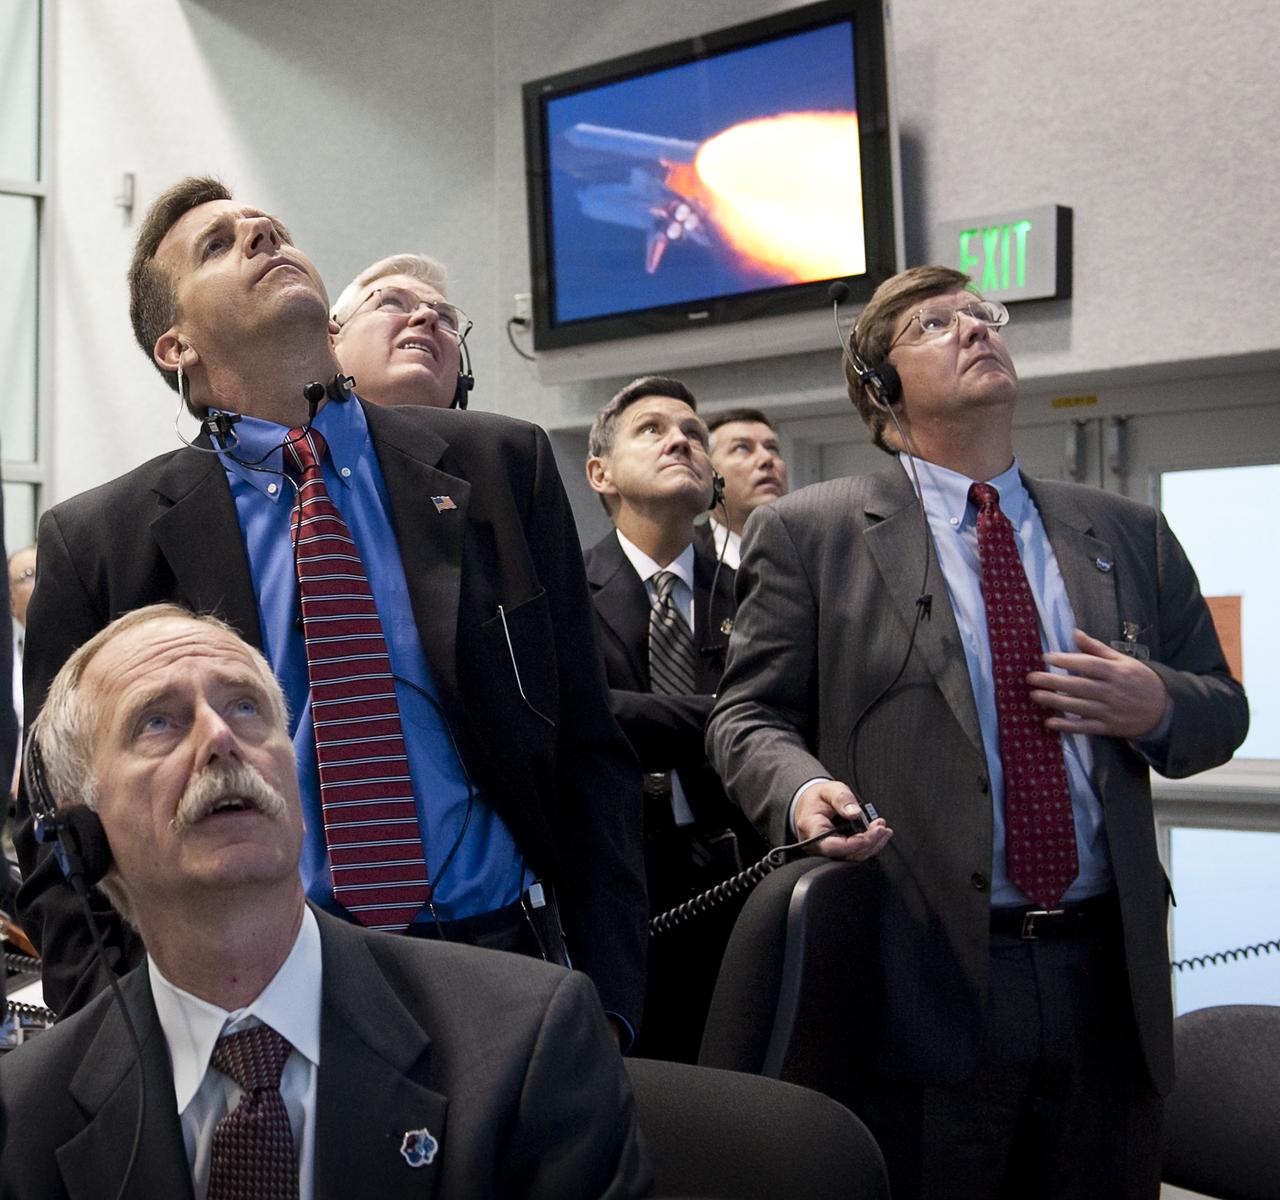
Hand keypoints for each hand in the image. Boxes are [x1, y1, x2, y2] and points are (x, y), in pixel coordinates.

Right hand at [793, 780, 891, 861]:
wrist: (810, 803)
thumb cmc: (818, 797)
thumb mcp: (829, 790)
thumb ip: (842, 798)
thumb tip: (855, 813)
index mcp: (812, 829)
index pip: (832, 846)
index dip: (854, 844)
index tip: (872, 833)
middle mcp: (818, 845)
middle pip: (846, 854)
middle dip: (869, 842)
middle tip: (881, 827)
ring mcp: (828, 850)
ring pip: (853, 856)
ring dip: (872, 844)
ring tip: (882, 829)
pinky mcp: (837, 851)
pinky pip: (854, 853)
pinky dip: (868, 845)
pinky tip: (878, 834)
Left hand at [1027, 628, 1171, 738]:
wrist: (1164, 709)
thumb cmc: (1139, 680)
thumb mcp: (1123, 660)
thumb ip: (1097, 648)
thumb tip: (1074, 632)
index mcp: (1115, 672)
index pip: (1088, 665)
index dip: (1067, 661)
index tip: (1046, 657)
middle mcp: (1112, 691)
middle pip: (1079, 686)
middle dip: (1053, 681)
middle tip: (1031, 678)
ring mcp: (1110, 711)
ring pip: (1079, 706)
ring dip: (1055, 702)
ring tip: (1034, 696)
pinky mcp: (1109, 728)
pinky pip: (1085, 727)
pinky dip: (1068, 725)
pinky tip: (1050, 722)